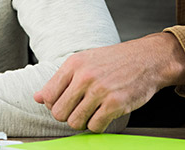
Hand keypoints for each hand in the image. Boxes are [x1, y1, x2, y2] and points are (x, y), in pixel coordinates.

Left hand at [33, 32, 184, 132]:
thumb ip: (59, 80)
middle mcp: (84, 76)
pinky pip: (95, 126)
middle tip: (80, 110)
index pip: (47, 96)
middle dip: (67, 116)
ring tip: (93, 112)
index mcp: (73, 64)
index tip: (65, 103)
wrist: (148, 59)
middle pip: (58, 113)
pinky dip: (98, 126)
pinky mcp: (115, 103)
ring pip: (75, 122)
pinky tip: (104, 115)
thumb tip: (37, 98)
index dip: (53, 105)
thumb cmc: (115, 61)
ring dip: (82, 122)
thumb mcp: (83, 61)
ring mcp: (100, 90)